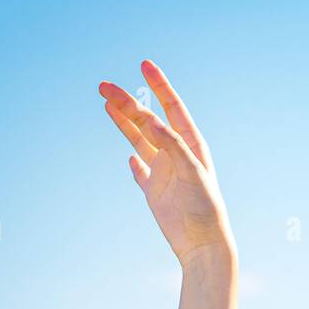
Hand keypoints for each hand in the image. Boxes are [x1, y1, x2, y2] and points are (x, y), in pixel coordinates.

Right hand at [98, 60, 235, 267]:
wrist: (202, 243)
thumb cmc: (205, 207)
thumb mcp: (192, 172)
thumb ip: (173, 146)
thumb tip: (152, 122)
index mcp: (190, 145)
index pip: (172, 108)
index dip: (159, 86)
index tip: (144, 65)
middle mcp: (176, 155)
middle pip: (147, 121)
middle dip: (127, 102)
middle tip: (104, 86)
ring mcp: (163, 173)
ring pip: (139, 140)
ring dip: (123, 123)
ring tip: (106, 103)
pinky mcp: (154, 192)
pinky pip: (141, 173)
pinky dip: (134, 165)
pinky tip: (129, 157)